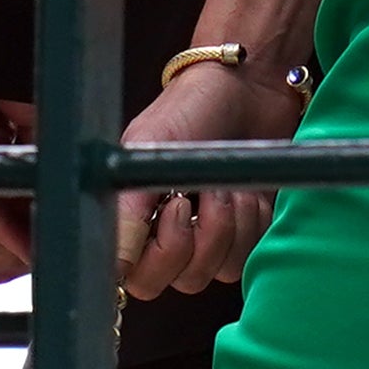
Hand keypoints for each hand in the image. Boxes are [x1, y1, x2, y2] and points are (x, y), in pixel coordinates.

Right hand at [113, 57, 299, 300]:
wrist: (245, 86)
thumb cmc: (189, 110)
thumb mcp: (148, 154)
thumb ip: (127, 213)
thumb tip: (115, 269)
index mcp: (132, 219)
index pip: (133, 277)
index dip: (158, 255)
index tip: (176, 205)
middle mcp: (166, 236)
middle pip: (178, 282)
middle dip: (200, 238)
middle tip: (202, 193)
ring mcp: (208, 239)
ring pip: (217, 272)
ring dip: (228, 225)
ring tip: (225, 184)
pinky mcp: (246, 233)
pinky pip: (249, 256)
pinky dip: (252, 223)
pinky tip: (247, 190)